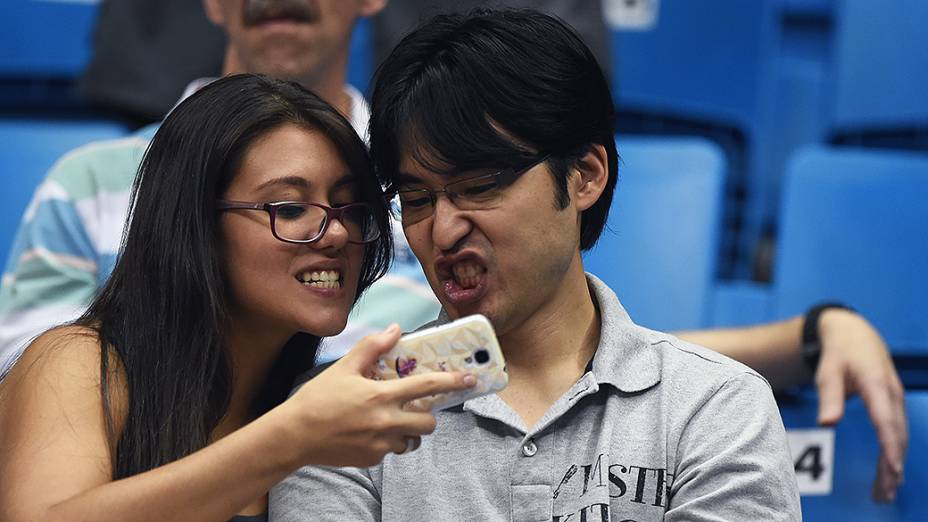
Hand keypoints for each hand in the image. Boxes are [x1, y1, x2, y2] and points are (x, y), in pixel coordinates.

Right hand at [283, 324, 474, 467]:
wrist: (294, 436)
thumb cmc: (317, 399)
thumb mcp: (343, 367)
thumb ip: (372, 346)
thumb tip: (395, 329)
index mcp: (381, 396)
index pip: (427, 386)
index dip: (452, 382)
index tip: (470, 379)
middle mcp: (386, 422)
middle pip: (428, 422)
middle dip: (427, 414)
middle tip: (414, 406)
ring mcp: (380, 444)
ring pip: (412, 440)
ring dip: (408, 430)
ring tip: (390, 419)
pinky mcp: (371, 459)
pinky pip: (391, 451)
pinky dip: (387, 442)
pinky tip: (368, 432)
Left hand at [816, 309, 906, 501]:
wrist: (855, 334)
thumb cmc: (839, 354)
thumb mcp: (828, 371)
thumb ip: (829, 397)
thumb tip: (827, 423)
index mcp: (876, 383)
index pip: (886, 419)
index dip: (890, 445)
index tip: (892, 468)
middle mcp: (891, 393)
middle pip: (896, 434)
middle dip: (893, 464)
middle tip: (885, 492)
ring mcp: (895, 399)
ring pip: (899, 436)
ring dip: (894, 464)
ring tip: (885, 491)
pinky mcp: (893, 405)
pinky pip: (896, 432)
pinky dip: (893, 453)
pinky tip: (888, 473)